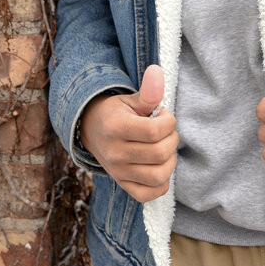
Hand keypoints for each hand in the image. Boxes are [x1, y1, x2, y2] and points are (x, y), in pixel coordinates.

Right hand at [80, 65, 177, 202]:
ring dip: (170, 161)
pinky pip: (150, 194)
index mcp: (115, 128)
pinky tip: (159, 166)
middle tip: (165, 131)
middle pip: (160, 154)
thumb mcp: (130, 99)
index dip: (168, 122)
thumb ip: (148, 92)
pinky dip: (161, 183)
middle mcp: (114, 153)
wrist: (92, 131)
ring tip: (164, 148)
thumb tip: (157, 71)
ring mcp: (118, 172)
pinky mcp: (123, 185)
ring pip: (158, 176)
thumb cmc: (117, 113)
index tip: (163, 115)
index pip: (154, 132)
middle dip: (172, 139)